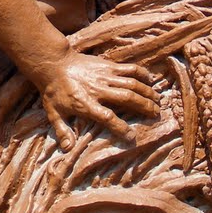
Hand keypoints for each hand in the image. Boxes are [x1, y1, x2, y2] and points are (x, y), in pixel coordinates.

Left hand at [38, 51, 158, 150]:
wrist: (54, 63)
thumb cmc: (54, 90)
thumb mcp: (53, 113)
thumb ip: (61, 131)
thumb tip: (68, 149)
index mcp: (86, 103)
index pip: (107, 117)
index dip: (121, 128)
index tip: (132, 137)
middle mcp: (99, 89)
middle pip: (127, 98)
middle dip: (145, 106)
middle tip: (157, 115)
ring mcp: (105, 76)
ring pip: (132, 83)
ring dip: (147, 92)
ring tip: (158, 101)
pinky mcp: (108, 65)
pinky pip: (129, 68)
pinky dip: (142, 74)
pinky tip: (150, 81)